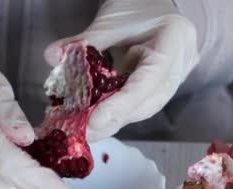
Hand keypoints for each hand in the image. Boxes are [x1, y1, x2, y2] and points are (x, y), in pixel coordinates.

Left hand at [45, 0, 198, 141]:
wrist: (156, 2)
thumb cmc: (137, 5)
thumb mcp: (111, 20)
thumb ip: (82, 41)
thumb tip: (52, 57)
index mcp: (175, 40)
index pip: (149, 80)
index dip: (122, 105)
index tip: (94, 121)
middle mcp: (180, 63)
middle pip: (149, 102)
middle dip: (114, 120)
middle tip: (83, 132)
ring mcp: (175, 77)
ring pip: (145, 108)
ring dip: (114, 120)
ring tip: (85, 129)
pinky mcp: (163, 86)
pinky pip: (140, 104)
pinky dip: (117, 111)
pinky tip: (96, 118)